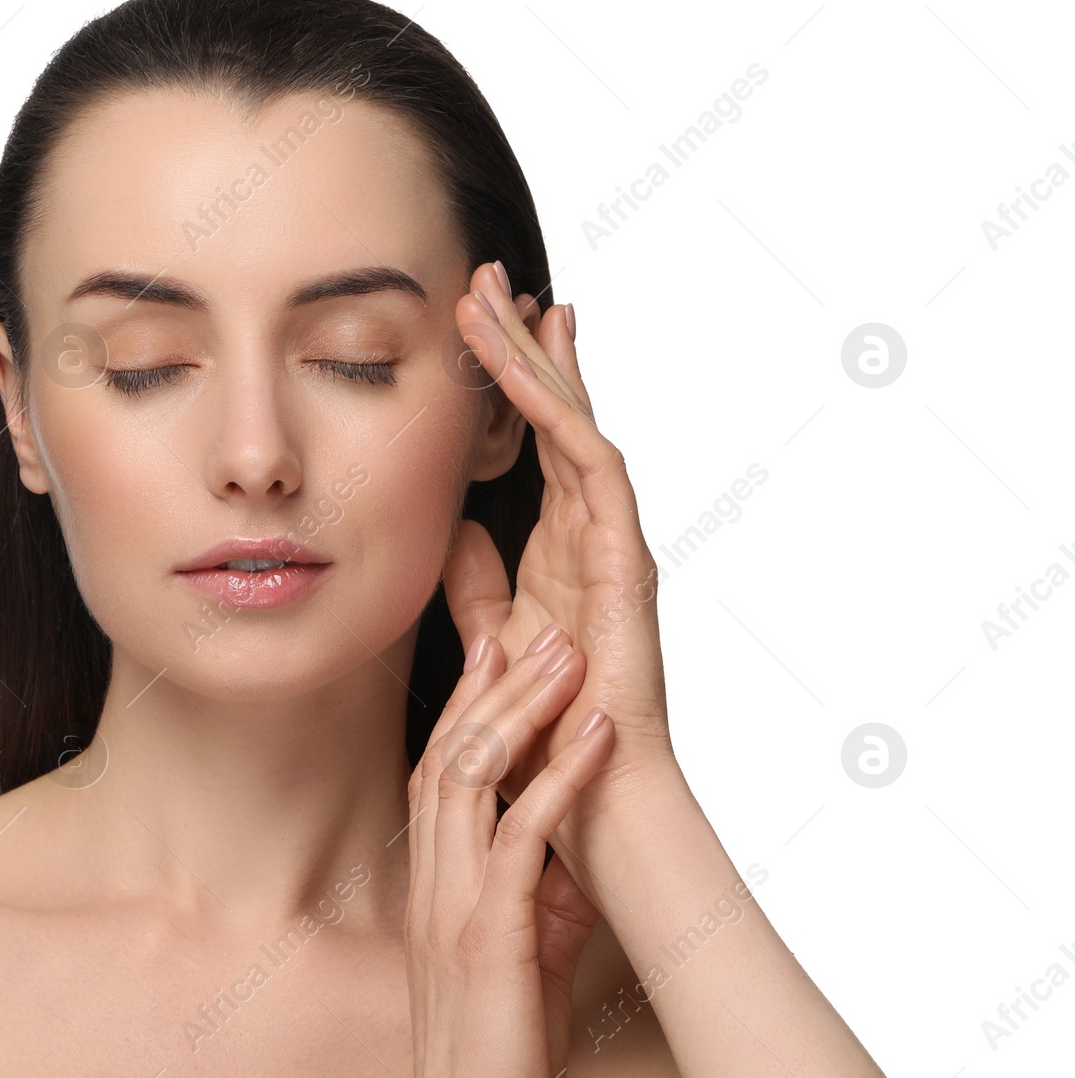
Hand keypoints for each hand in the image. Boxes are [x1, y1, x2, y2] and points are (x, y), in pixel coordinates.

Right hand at [396, 619, 613, 1077]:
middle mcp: (436, 880)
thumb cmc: (495, 1053)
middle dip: (495, 687)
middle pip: (450, 755)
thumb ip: (538, 898)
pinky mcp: (491, 934)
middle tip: (540, 630)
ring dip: (523, 711)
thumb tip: (574, 856)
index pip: (441, 772)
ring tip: (567, 655)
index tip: (497, 648)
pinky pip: (522, 838)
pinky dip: (559, 779)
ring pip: (473, 778)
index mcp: (437, 882)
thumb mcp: (519, 957)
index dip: (467, 706)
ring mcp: (457, 903)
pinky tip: (594, 737)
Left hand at [443, 264, 678, 899]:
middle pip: (557, 415)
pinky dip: (561, 421)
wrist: (594, 802)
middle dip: (523, 344)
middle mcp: (589, 533)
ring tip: (502, 298)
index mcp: (557, 547)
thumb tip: (451, 531)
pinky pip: (593, 474)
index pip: (533, 442)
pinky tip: (530, 376)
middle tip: (491, 275)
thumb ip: (477, 584)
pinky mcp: (625, 564)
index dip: (506, 381)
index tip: (475, 320)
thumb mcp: (493, 637)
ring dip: (536, 362)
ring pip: (576, 427)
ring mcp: (612, 544)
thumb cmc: (550, 732)